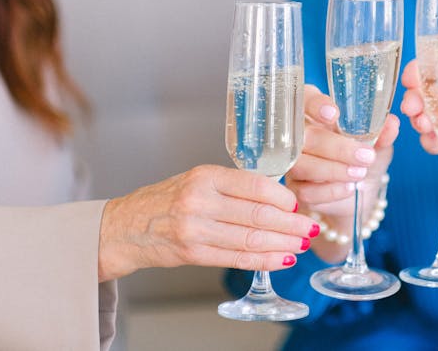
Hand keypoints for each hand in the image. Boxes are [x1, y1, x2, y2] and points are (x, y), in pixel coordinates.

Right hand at [97, 164, 318, 281]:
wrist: (126, 226)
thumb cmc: (167, 199)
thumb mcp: (198, 180)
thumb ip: (233, 186)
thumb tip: (279, 196)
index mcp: (205, 176)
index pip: (256, 185)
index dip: (284, 197)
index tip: (298, 203)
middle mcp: (200, 201)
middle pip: (258, 215)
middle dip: (291, 224)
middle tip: (311, 227)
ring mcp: (196, 229)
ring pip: (251, 239)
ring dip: (283, 244)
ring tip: (302, 244)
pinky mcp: (194, 253)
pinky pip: (238, 258)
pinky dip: (264, 260)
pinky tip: (282, 259)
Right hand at [285, 85, 399, 262]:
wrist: (360, 190)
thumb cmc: (363, 156)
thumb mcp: (378, 143)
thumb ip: (382, 133)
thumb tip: (391, 123)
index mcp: (314, 112)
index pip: (305, 99)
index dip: (316, 105)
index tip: (334, 114)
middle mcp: (298, 135)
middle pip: (304, 137)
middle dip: (336, 147)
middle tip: (366, 155)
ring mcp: (293, 162)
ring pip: (302, 164)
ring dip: (333, 170)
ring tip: (360, 172)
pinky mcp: (295, 189)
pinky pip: (305, 190)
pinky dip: (329, 190)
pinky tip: (348, 188)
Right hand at [401, 41, 437, 152]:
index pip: (436, 59)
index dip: (419, 67)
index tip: (412, 77)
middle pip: (426, 90)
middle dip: (414, 98)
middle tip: (413, 107)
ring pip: (431, 115)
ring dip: (421, 121)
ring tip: (424, 127)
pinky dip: (436, 144)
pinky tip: (437, 146)